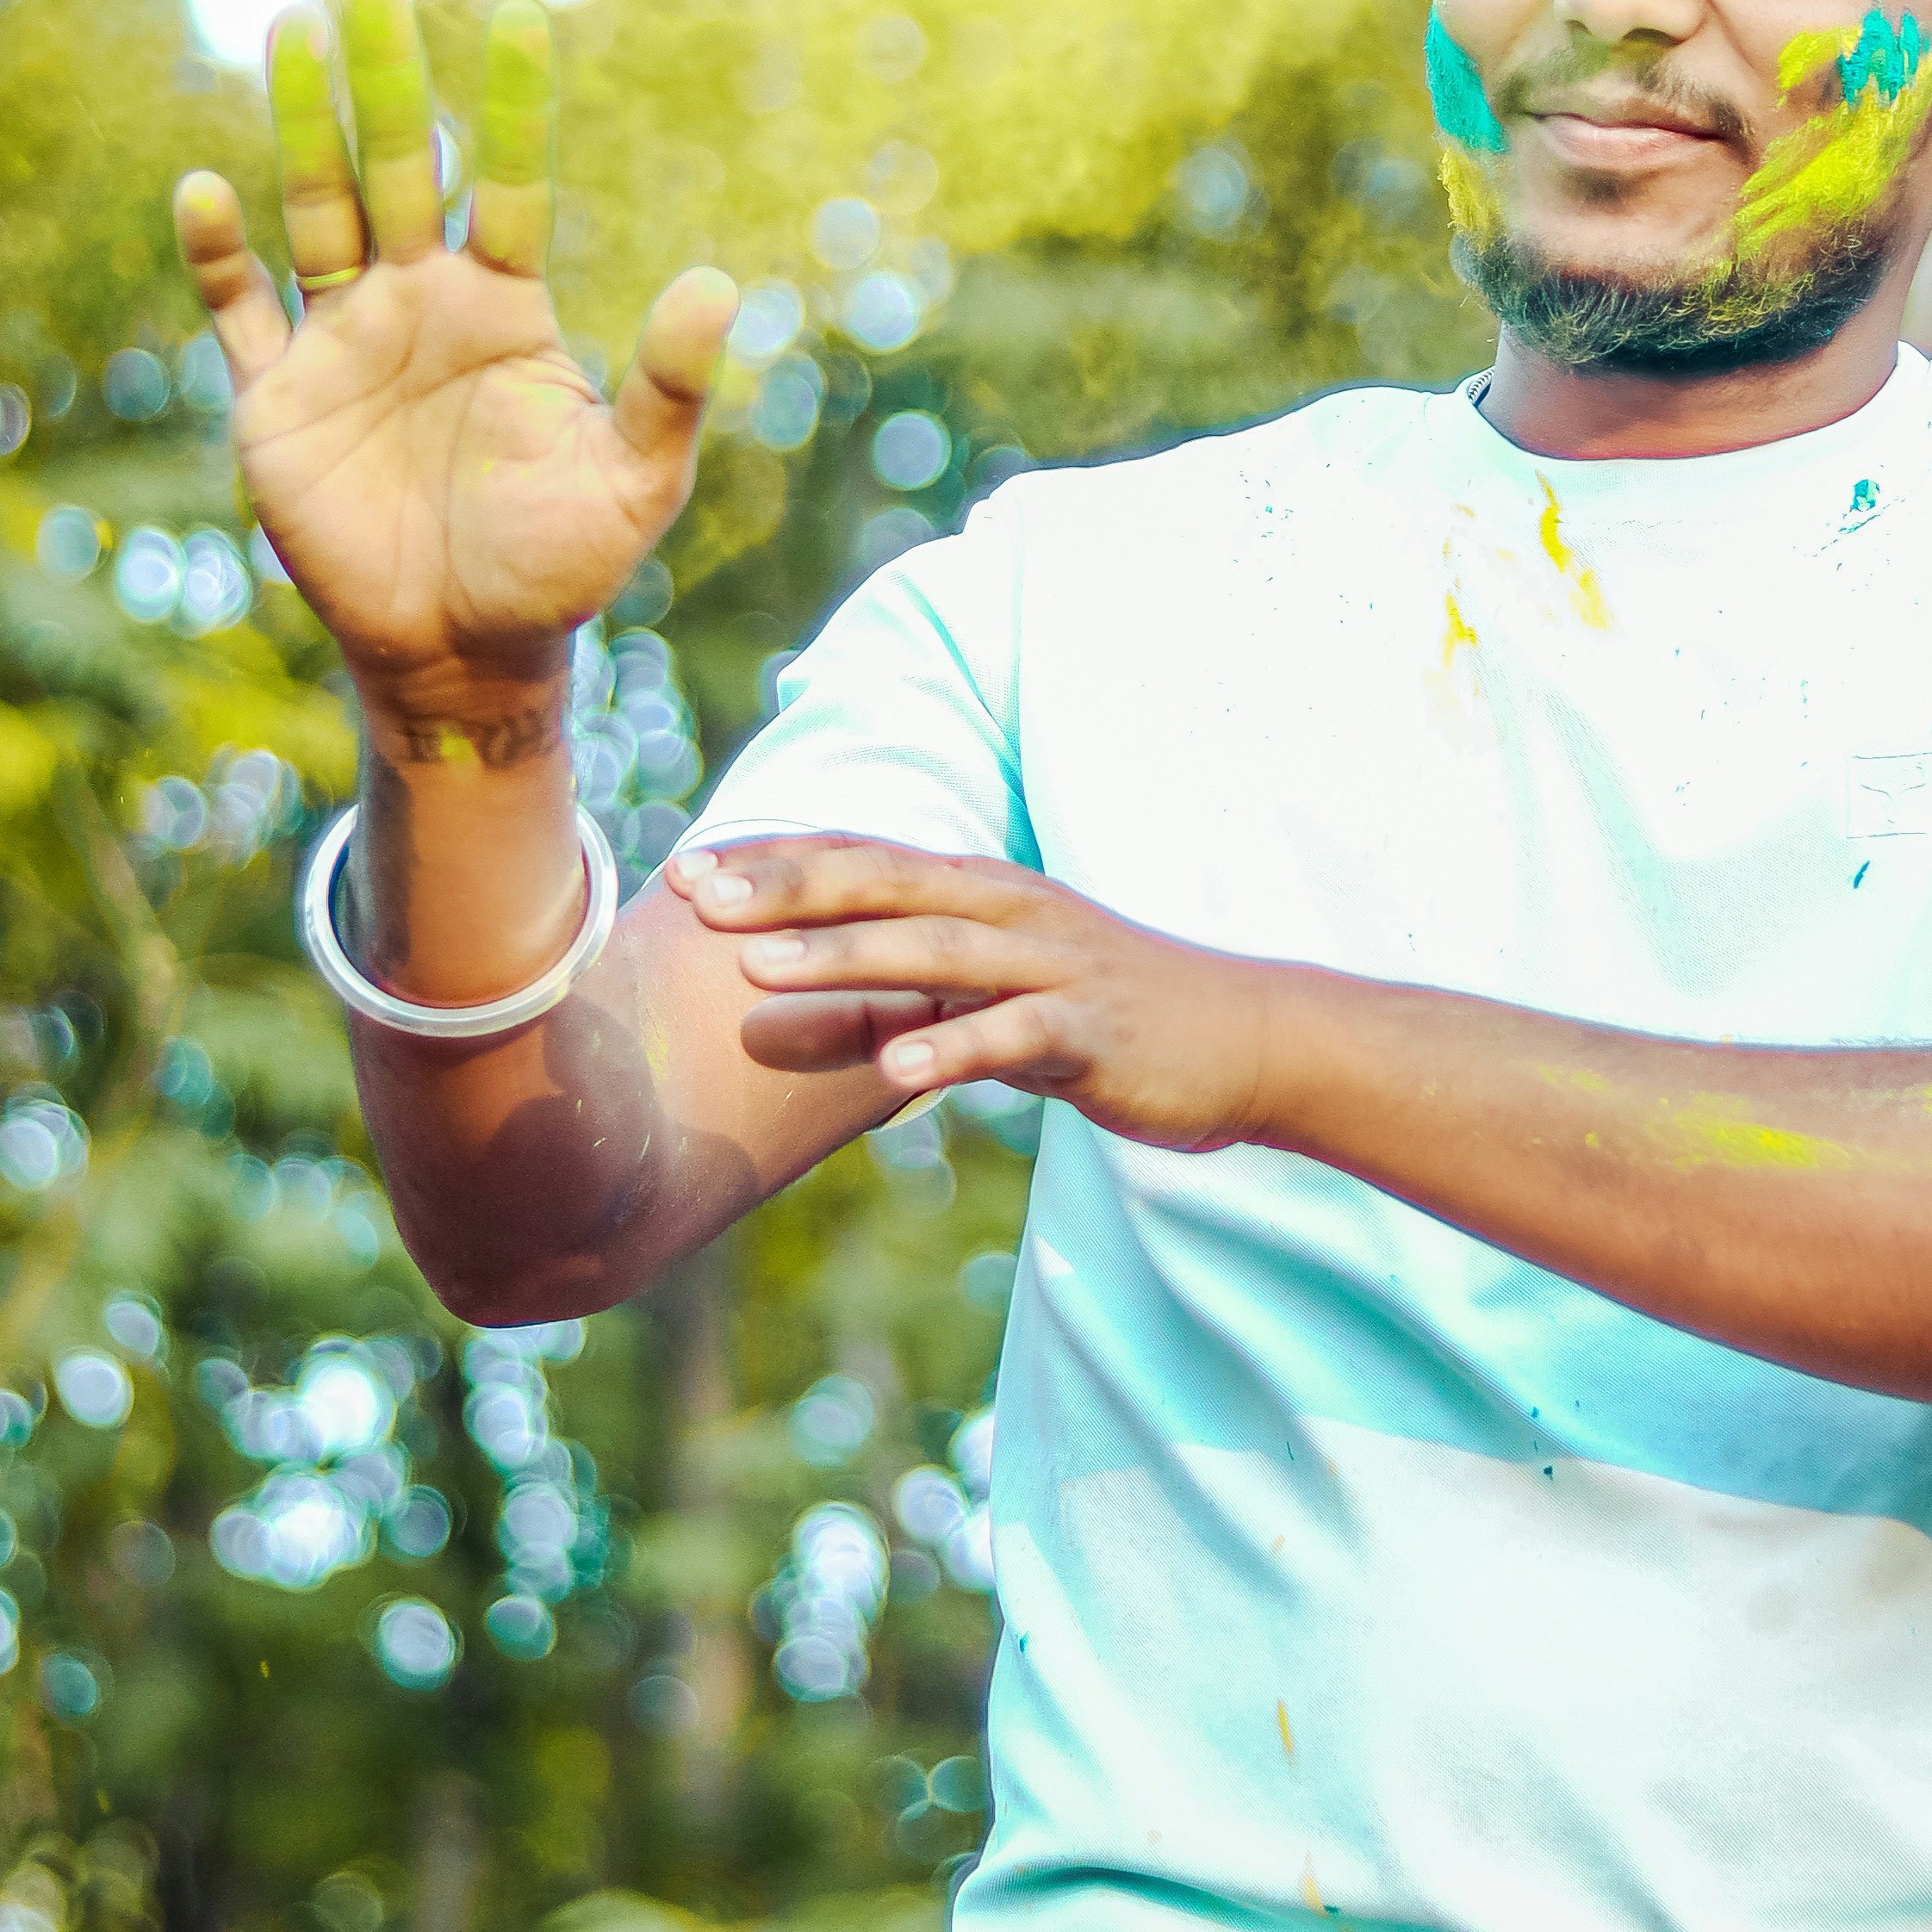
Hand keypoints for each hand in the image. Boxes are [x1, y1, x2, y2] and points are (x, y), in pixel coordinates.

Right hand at [172, 0, 737, 724]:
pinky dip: (218, 256)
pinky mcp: (278, 401)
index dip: (509, 106)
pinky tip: (203, 191)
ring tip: (290, 27)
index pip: (506, 183)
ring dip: (301, 123)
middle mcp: (420, 303)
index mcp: (505, 307)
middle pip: (394, 167)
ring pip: (315, 209)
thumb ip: (671, 388)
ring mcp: (344, 344)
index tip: (519, 14)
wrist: (461, 651)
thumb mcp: (635, 483)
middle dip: (382, 75)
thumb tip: (716, 283)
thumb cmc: (557, 567)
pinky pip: (240, 313)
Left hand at [666, 834, 1277, 1150]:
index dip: (776, 863)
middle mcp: (1011, 912)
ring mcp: (1054, 967)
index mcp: (983, 894)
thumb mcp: (993, 1006)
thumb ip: (899, 1005)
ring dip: (845, 958)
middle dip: (787, 888)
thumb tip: (793, 1025)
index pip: (864, 860)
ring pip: (937, 951)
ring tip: (760, 974)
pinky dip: (953, 1047)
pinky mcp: (1090, 1030)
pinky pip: (1013, 1037)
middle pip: (886, 885)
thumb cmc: (1106, 1018)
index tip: (685, 872)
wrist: (1246, 1040)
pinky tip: (896, 1071)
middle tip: (697, 899)